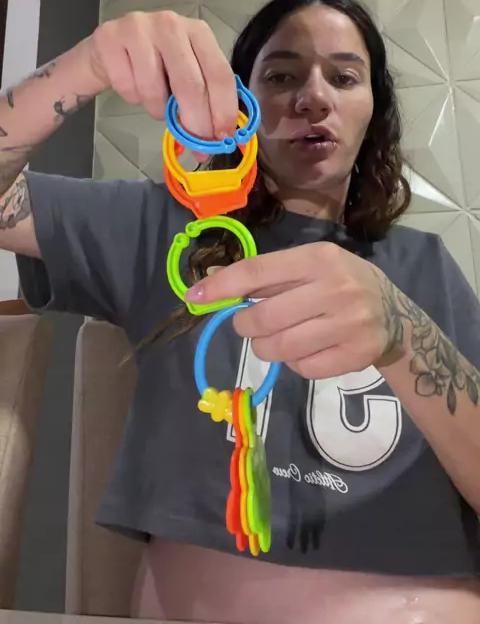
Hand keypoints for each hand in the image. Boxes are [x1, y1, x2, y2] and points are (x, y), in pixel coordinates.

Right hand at [86, 11, 237, 140]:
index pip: (220, 74)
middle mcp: (171, 24)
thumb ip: (204, 98)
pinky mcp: (109, 38)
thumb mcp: (184, 74)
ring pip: (154, 90)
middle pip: (191, 85)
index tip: (223, 138)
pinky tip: (131, 85)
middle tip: (196, 147)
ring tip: (154, 102)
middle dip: (196, 123)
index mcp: (198, 32)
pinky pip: (127, 87)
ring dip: (156, 110)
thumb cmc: (153, 64)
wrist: (106, 49)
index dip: (224, 110)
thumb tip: (217, 139)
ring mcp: (139, 28)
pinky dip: (132, 98)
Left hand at [186, 243, 400, 378]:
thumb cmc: (341, 282)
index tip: (195, 296)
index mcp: (319, 258)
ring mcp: (349, 325)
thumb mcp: (310, 265)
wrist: (395, 314)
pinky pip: (302, 368)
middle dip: (245, 325)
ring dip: (266, 347)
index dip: (222, 285)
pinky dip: (294, 363)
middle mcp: (336, 289)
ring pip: (279, 348)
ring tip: (276, 338)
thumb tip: (210, 281)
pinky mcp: (355, 356)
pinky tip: (306, 348)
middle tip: (249, 324)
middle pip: (264, 317)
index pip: (258, 271)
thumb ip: (265, 275)